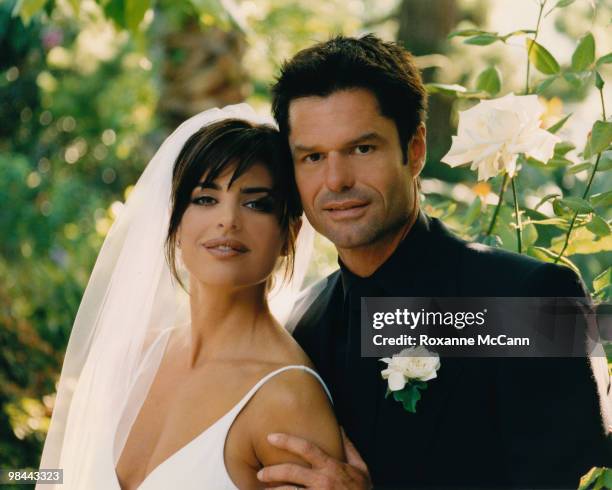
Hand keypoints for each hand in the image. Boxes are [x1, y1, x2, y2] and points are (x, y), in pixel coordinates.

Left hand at [256, 427, 371, 488]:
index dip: (287, 441)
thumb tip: (340, 426)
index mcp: (331, 467)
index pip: (306, 448)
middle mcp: (323, 481)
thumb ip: (348, 447)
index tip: (271, 437)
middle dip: (271, 472)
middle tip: (260, 474)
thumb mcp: (360, 467)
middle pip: (290, 472)